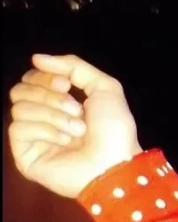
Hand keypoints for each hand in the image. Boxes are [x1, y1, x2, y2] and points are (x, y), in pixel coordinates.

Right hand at [9, 54, 142, 197]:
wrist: (115, 163)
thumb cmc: (114, 130)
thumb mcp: (104, 87)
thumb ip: (73, 66)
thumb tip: (36, 58)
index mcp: (59, 104)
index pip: (31, 79)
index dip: (45, 77)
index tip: (67, 84)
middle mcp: (43, 120)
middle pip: (19, 90)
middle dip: (48, 95)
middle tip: (75, 108)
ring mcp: (33, 140)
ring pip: (19, 108)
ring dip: (53, 114)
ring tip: (78, 128)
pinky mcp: (25, 157)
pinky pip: (18, 129)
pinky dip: (45, 130)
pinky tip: (65, 140)